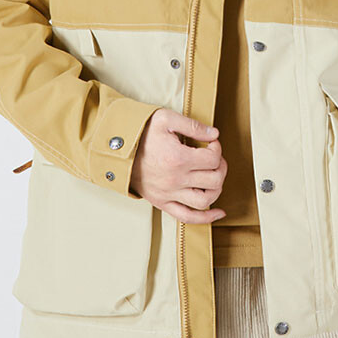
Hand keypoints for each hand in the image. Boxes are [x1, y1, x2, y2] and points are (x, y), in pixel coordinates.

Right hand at [129, 108, 227, 223]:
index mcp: (178, 158)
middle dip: (220, 166)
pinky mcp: (162, 203)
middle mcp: (175, 179)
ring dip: (216, 189)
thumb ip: (192, 125)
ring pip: (205, 201)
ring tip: (213, 176)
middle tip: (214, 158)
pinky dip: (206, 218)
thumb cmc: (141, 133)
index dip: (217, 148)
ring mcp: (169, 194)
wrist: (117, 151)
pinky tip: (218, 212)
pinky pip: (188, 217)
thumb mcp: (165, 119)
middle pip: (214, 180)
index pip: (213, 158)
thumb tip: (215, 134)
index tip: (211, 142)